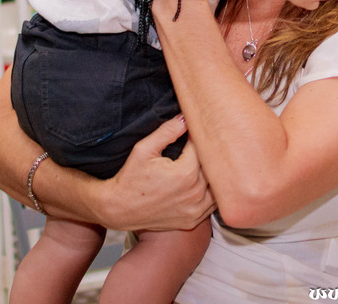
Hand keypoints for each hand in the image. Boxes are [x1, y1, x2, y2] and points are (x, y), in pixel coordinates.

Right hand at [97, 116, 214, 232]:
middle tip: (203, 145)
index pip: (204, 147)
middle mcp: (195, 192)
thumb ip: (167, 131)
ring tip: (205, 163)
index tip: (195, 132)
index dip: (200, 137)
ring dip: (215, 174)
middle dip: (210, 154)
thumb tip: (186, 117)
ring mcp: (195, 208)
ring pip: (219, 186)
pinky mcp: (193, 219)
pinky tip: (205, 183)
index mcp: (186, 173)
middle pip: (216, 166)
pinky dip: (212, 193)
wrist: (118, 210)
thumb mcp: (144, 149)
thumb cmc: (129, 179)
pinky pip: (213, 204)